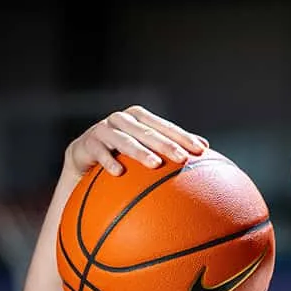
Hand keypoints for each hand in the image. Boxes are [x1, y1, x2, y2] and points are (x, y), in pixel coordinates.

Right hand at [63, 105, 208, 178]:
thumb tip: (205, 147)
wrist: (84, 155)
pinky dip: (108, 162)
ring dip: (140, 152)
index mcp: (140, 118)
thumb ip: (171, 145)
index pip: (166, 127)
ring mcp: (103, 130)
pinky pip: (99, 153)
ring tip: (155, 164)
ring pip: (124, 140)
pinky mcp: (87, 143)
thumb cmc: (121, 152)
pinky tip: (119, 173)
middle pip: (148, 132)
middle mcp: (122, 120)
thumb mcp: (145, 147)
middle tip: (183, 158)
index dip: (183, 137)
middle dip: (166, 145)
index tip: (202, 150)